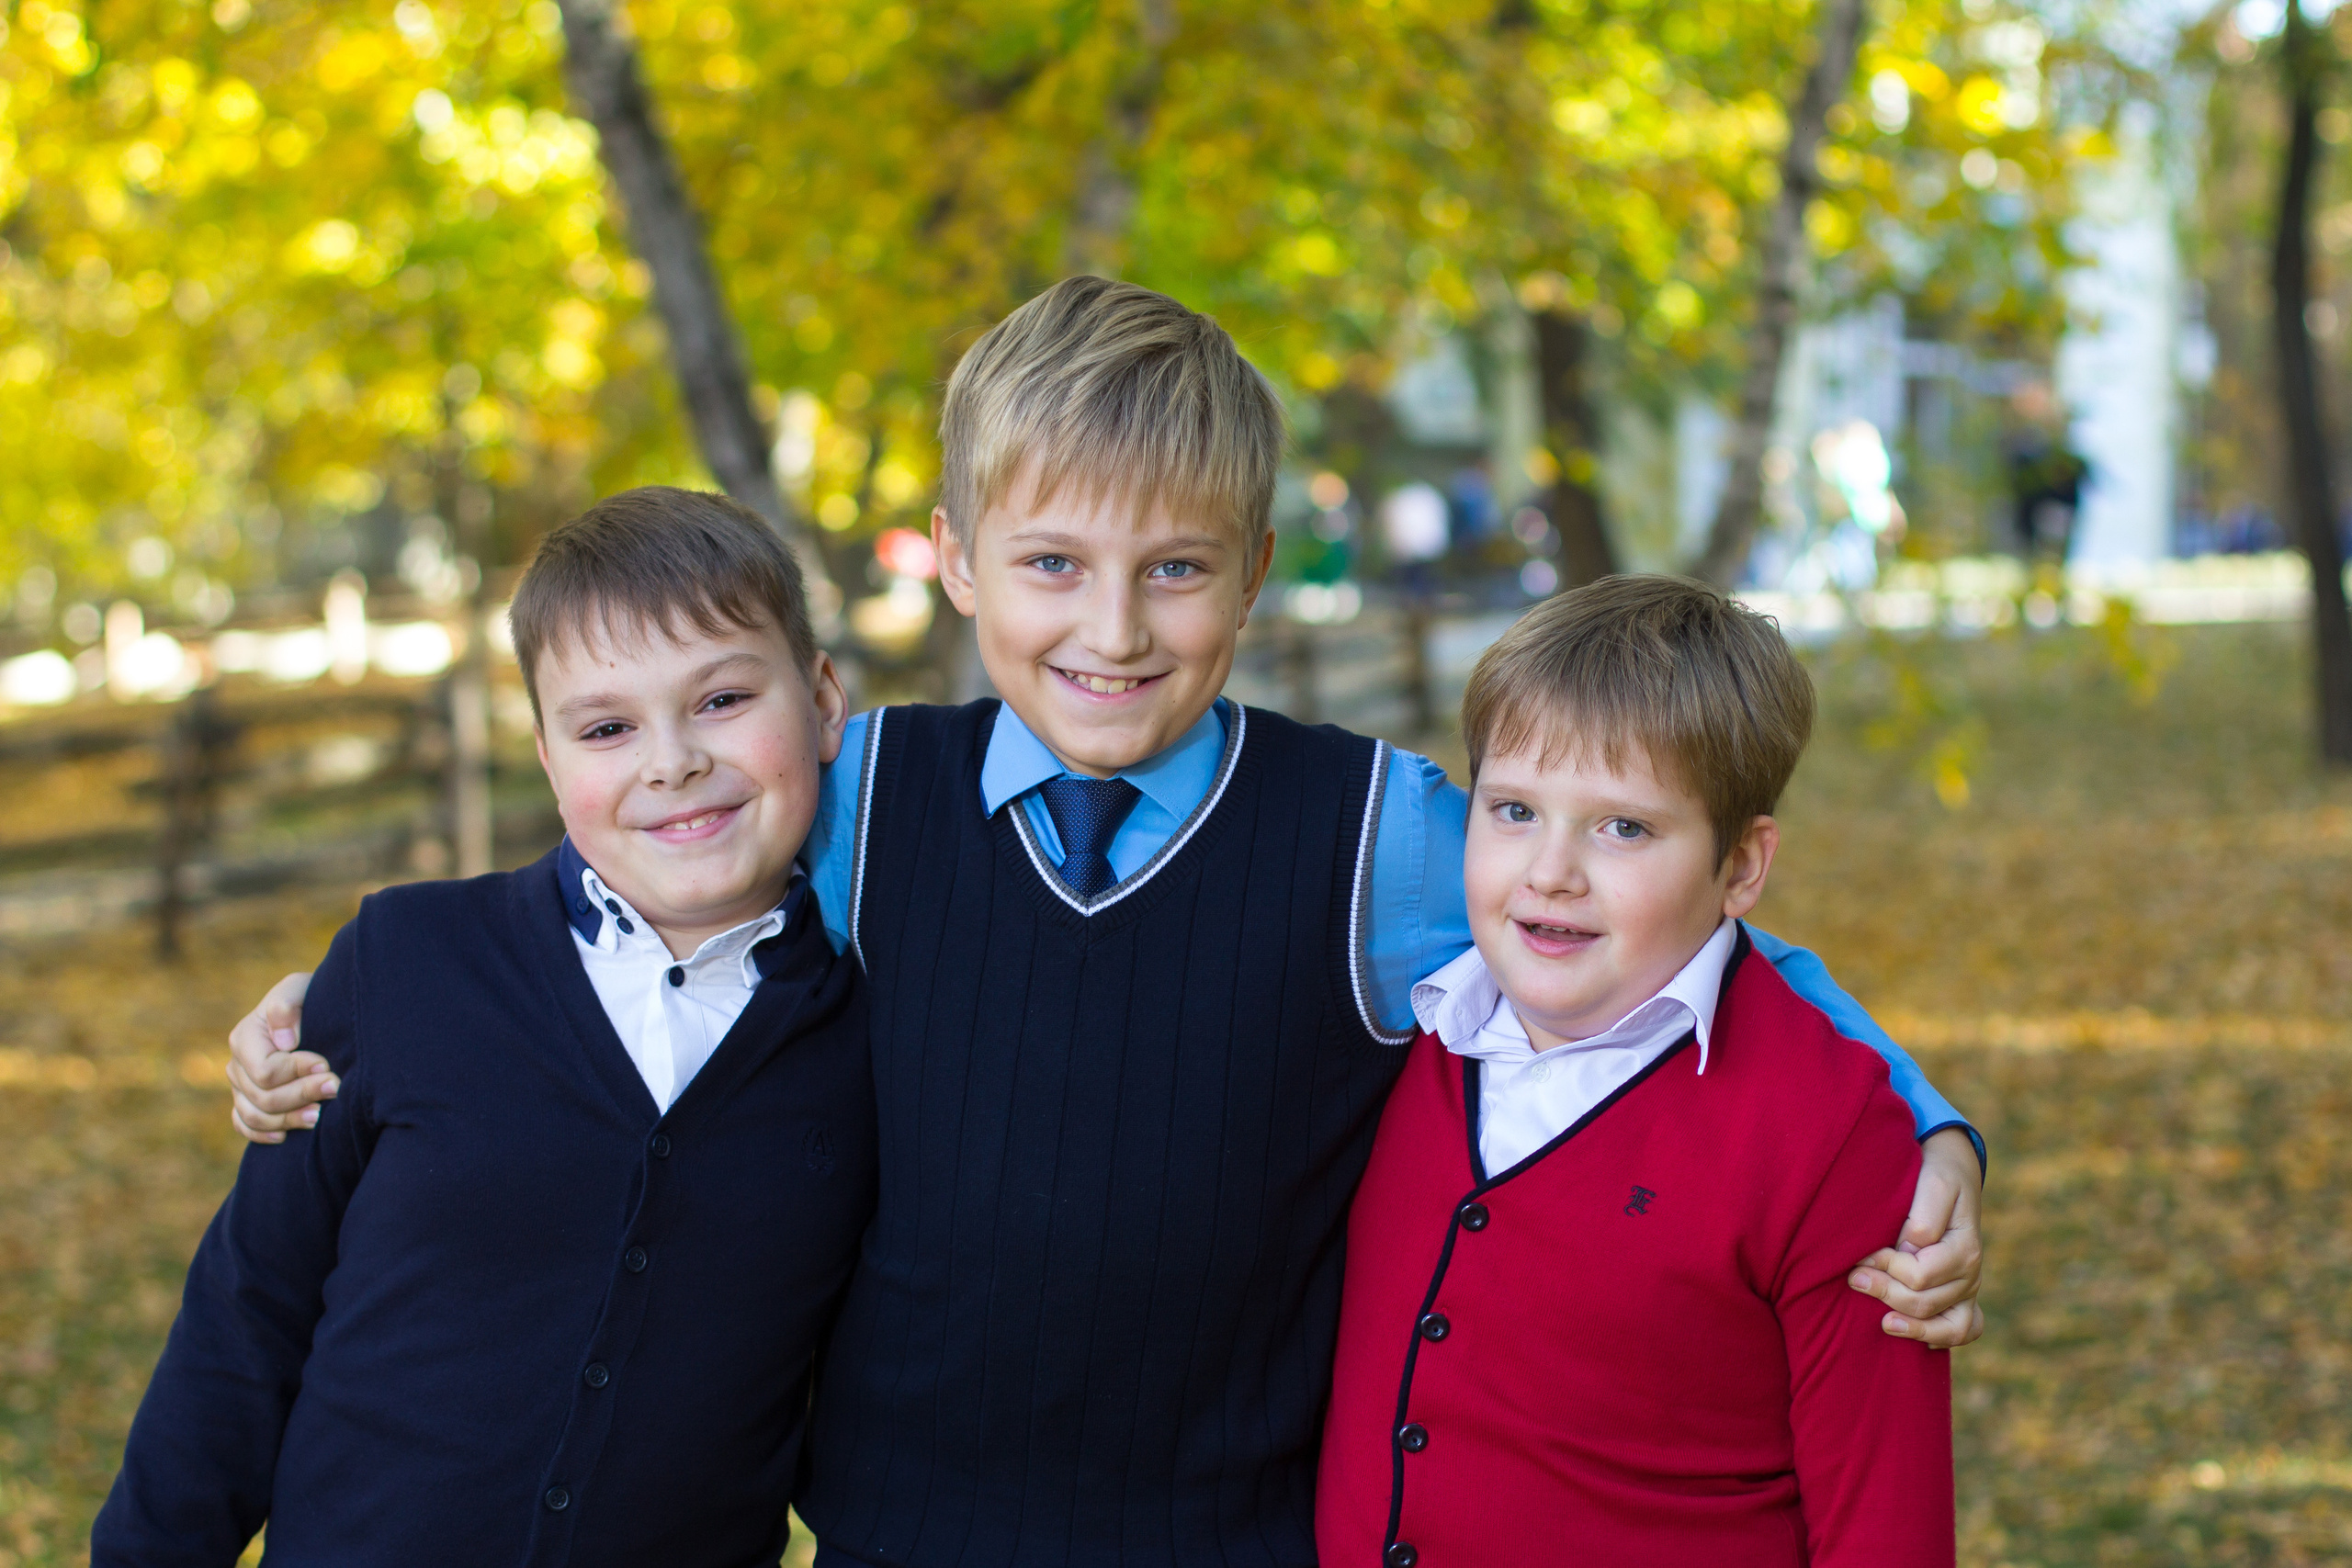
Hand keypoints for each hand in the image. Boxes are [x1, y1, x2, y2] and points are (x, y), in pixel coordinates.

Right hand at [226, 972, 328, 1143]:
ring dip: (289, 1120)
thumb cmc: (309, 998)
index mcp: (244, 1037)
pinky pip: (244, 1126)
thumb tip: (283, 1041)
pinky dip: (263, 1135)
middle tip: (335, 1089)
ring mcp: (240, 1087)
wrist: (314, 1012)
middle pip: (263, 1098)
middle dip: (301, 1095)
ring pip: (256, 1117)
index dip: (298, 1073)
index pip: (266, 1072)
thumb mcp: (300, 989)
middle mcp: (236, 1065)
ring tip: (320, 1116)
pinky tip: (287, 1136)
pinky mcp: (247, 1102)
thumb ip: (287, 1006)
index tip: (327, 1067)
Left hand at [1848, 1127, 1983, 1348]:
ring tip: (1880, 1322)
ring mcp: (1968, 1289)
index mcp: (1964, 1249)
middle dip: (1884, 1292)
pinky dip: (1941, 1337)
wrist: (1953, 1172)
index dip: (1886, 1268)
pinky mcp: (1962, 1297)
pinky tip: (1915, 1337)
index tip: (1861, 1255)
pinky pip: (1964, 1330)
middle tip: (1853, 1277)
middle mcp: (1970, 1274)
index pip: (1920, 1276)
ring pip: (1945, 1328)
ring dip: (1908, 1326)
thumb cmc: (1937, 1177)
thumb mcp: (1933, 1185)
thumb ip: (1923, 1219)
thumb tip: (1908, 1250)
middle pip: (1924, 1303)